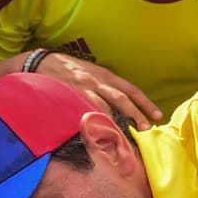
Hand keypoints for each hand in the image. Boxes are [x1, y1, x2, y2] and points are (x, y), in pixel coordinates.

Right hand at [36, 52, 162, 129]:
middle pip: (122, 99)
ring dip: (116, 122)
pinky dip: (95, 121)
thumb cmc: (67, 69)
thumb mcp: (90, 73)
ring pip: (105, 107)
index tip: (158, 115)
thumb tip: (120, 106)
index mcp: (105, 75)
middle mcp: (98, 81)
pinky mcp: (71, 96)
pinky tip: (101, 132)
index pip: (131, 89)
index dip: (145, 103)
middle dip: (137, 114)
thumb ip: (105, 87)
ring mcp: (84, 88)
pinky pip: (86, 111)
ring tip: (125, 137)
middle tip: (147, 129)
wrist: (40, 61)